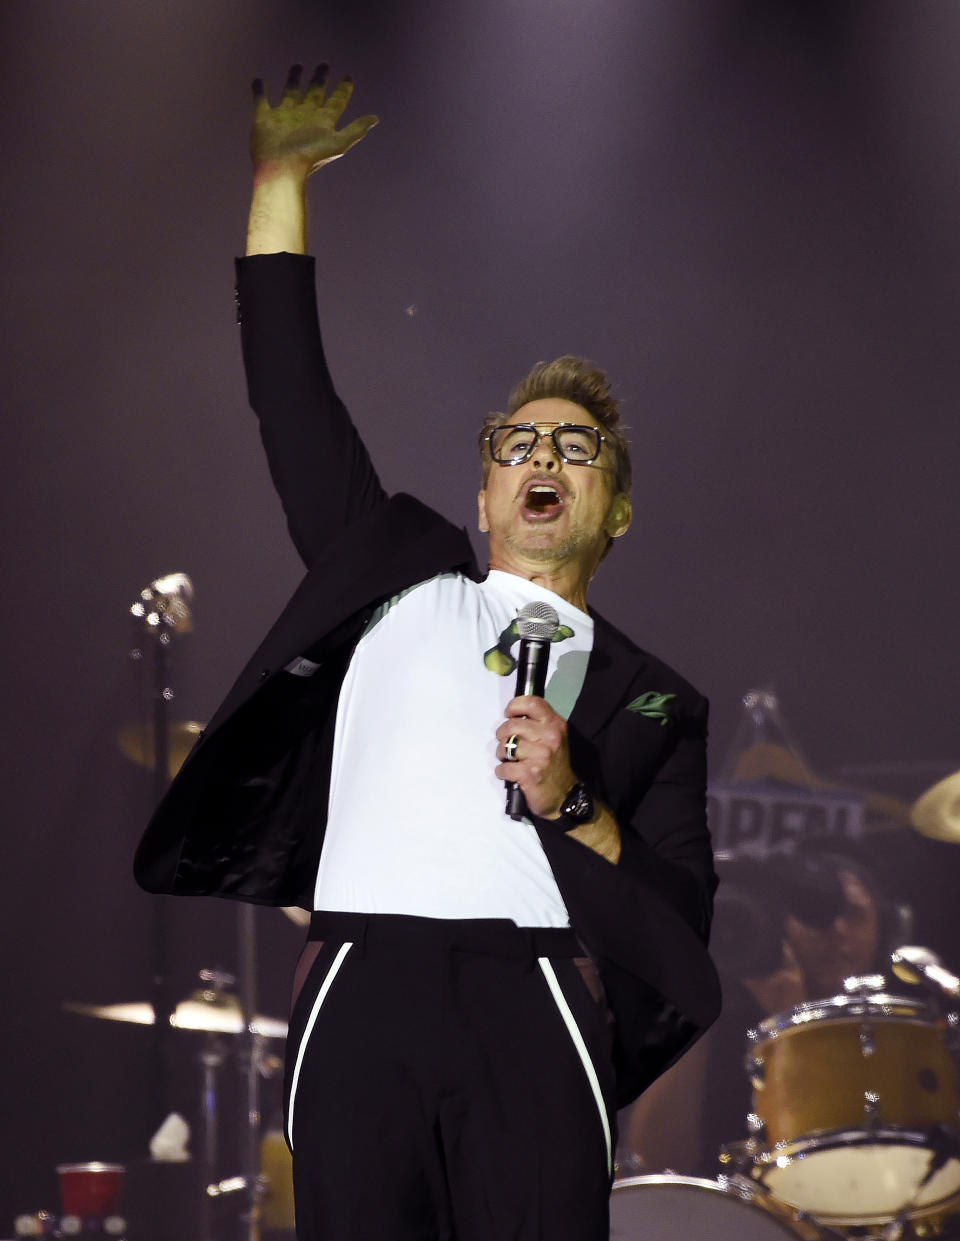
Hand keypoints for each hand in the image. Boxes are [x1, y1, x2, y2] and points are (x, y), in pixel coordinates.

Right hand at [250, 63, 377, 178]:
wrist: (282, 168)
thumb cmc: (310, 157)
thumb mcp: (338, 143)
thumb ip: (356, 130)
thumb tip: (375, 118)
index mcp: (322, 121)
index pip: (336, 101)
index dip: (343, 90)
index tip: (348, 77)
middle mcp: (304, 116)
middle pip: (314, 93)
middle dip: (320, 80)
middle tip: (325, 65)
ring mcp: (284, 117)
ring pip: (290, 92)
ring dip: (294, 79)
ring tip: (297, 65)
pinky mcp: (264, 118)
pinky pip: (261, 100)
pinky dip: (259, 90)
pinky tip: (258, 80)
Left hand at [495, 695, 576, 818]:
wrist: (566, 797)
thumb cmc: (556, 767)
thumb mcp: (556, 738)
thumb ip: (539, 724)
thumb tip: (513, 716)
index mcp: (555, 725)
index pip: (532, 703)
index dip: (515, 706)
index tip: (509, 714)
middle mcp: (550, 738)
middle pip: (512, 725)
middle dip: (503, 735)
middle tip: (507, 743)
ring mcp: (540, 756)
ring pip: (505, 746)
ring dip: (501, 754)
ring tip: (509, 759)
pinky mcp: (530, 774)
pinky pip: (503, 767)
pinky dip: (502, 772)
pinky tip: (510, 773)